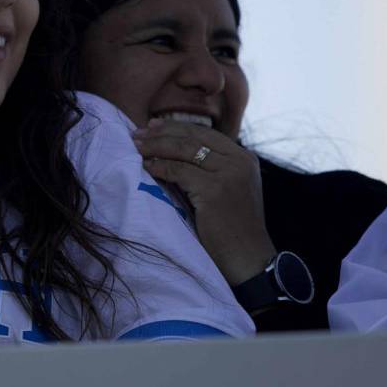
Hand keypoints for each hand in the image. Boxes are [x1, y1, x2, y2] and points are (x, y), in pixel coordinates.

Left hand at [132, 119, 275, 286]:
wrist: (249, 259)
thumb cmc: (234, 230)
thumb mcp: (229, 190)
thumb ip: (213, 169)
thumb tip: (175, 152)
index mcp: (244, 158)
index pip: (205, 133)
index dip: (176, 127)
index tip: (153, 126)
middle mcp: (239, 161)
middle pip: (193, 137)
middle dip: (162, 133)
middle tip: (138, 133)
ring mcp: (229, 174)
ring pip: (184, 150)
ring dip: (156, 147)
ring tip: (137, 148)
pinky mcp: (215, 190)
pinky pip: (179, 172)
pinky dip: (160, 167)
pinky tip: (147, 167)